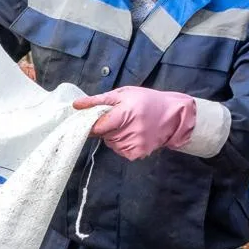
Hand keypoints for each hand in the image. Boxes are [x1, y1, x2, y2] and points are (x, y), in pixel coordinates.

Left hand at [72, 87, 196, 159]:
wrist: (173, 115)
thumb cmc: (146, 101)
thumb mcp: (123, 94)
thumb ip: (98, 101)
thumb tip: (76, 105)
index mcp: (125, 113)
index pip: (98, 126)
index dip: (93, 124)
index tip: (94, 120)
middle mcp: (130, 131)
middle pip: (104, 135)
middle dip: (107, 128)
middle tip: (120, 118)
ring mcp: (134, 144)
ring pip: (111, 143)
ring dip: (115, 136)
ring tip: (129, 126)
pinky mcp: (138, 154)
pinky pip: (120, 151)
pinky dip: (122, 144)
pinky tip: (133, 134)